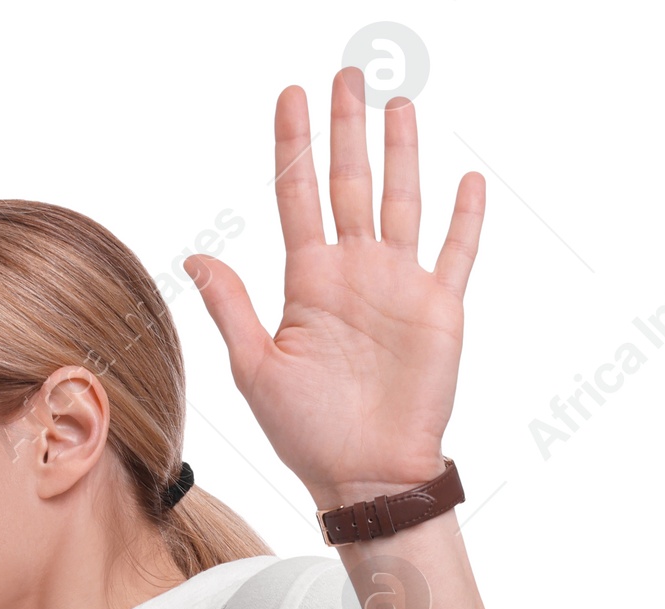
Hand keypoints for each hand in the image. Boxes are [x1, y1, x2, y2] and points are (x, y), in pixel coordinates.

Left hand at [186, 72, 483, 499]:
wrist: (365, 477)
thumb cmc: (307, 435)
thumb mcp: (255, 370)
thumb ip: (232, 308)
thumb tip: (197, 258)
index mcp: (307, 283)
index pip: (298, 197)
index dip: (293, 147)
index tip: (289, 97)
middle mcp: (353, 274)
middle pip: (349, 183)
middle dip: (346, 130)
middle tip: (345, 76)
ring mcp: (398, 287)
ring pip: (401, 202)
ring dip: (401, 154)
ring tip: (398, 104)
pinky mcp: (439, 309)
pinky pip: (456, 253)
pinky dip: (465, 218)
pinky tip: (467, 179)